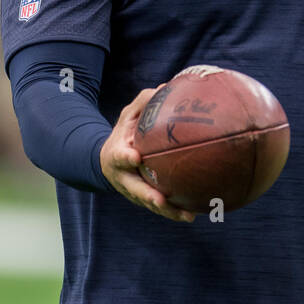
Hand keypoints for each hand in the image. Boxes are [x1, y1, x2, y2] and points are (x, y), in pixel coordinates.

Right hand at [100, 84, 195, 222]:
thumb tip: (166, 87)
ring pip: (150, 204)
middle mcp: (123, 177)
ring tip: (187, 216)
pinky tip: (195, 214)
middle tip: (161, 200)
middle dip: (147, 196)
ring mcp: (133, 191)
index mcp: (115, 154)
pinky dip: (176, 212)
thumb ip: (143, 103)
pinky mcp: (144, 200)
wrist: (107, 161)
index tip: (135, 157)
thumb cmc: (125, 133)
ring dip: (167, 212)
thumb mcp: (128, 115)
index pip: (118, 156)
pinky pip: (161, 208)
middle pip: (134, 189)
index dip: (125, 158)